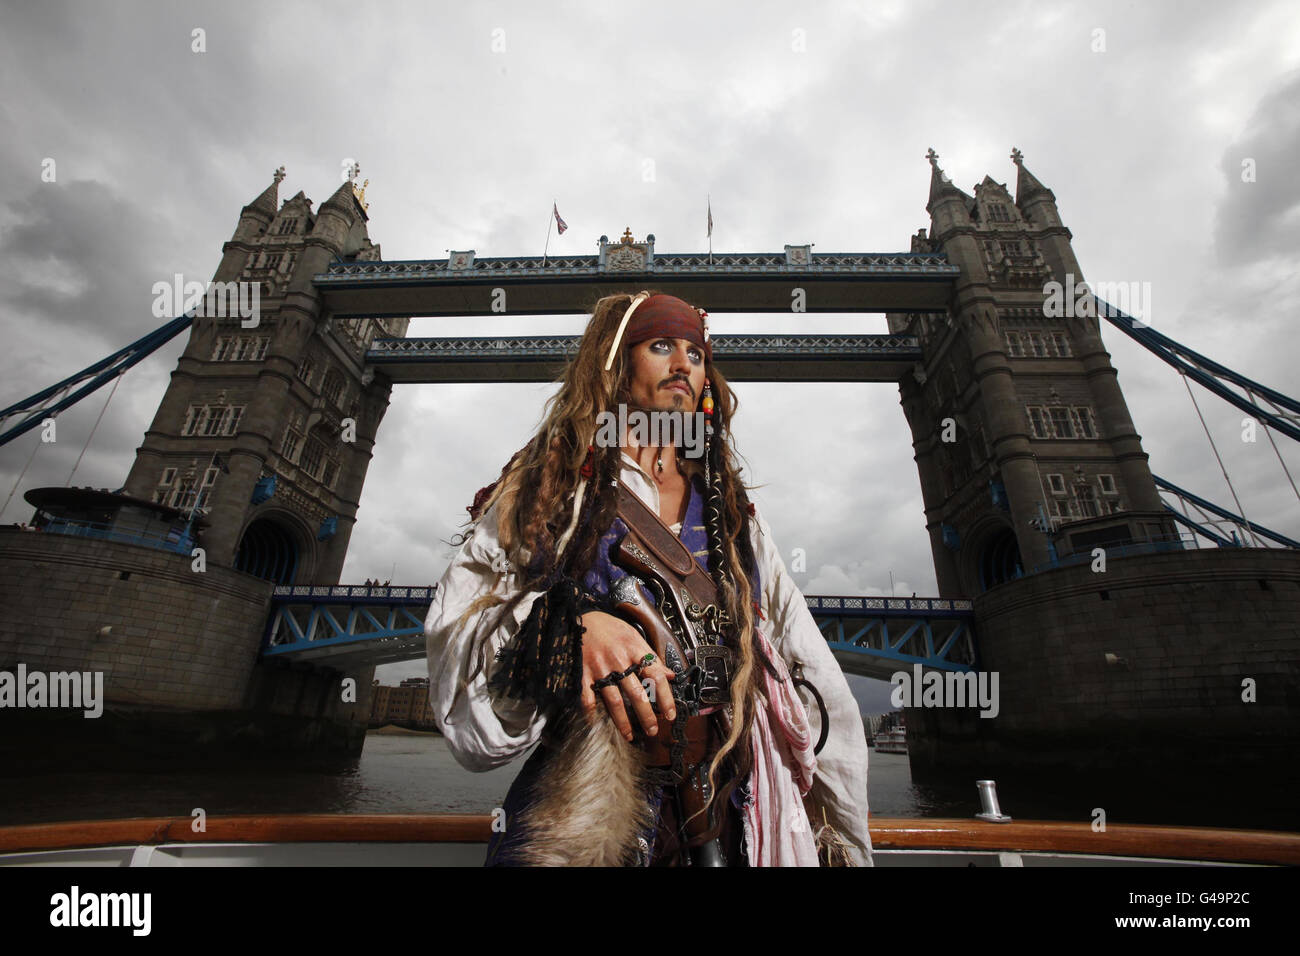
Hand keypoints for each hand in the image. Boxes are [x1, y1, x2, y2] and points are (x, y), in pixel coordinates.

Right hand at [579, 610, 676, 741]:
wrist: (579, 618)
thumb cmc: (608, 627)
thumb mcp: (633, 635)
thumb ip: (650, 656)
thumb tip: (669, 675)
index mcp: (634, 650)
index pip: (656, 676)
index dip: (666, 697)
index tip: (670, 713)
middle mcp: (618, 660)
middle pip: (636, 693)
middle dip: (646, 715)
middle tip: (653, 730)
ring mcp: (600, 668)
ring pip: (614, 700)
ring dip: (623, 721)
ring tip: (630, 734)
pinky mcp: (583, 673)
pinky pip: (588, 697)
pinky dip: (591, 713)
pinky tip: (596, 723)